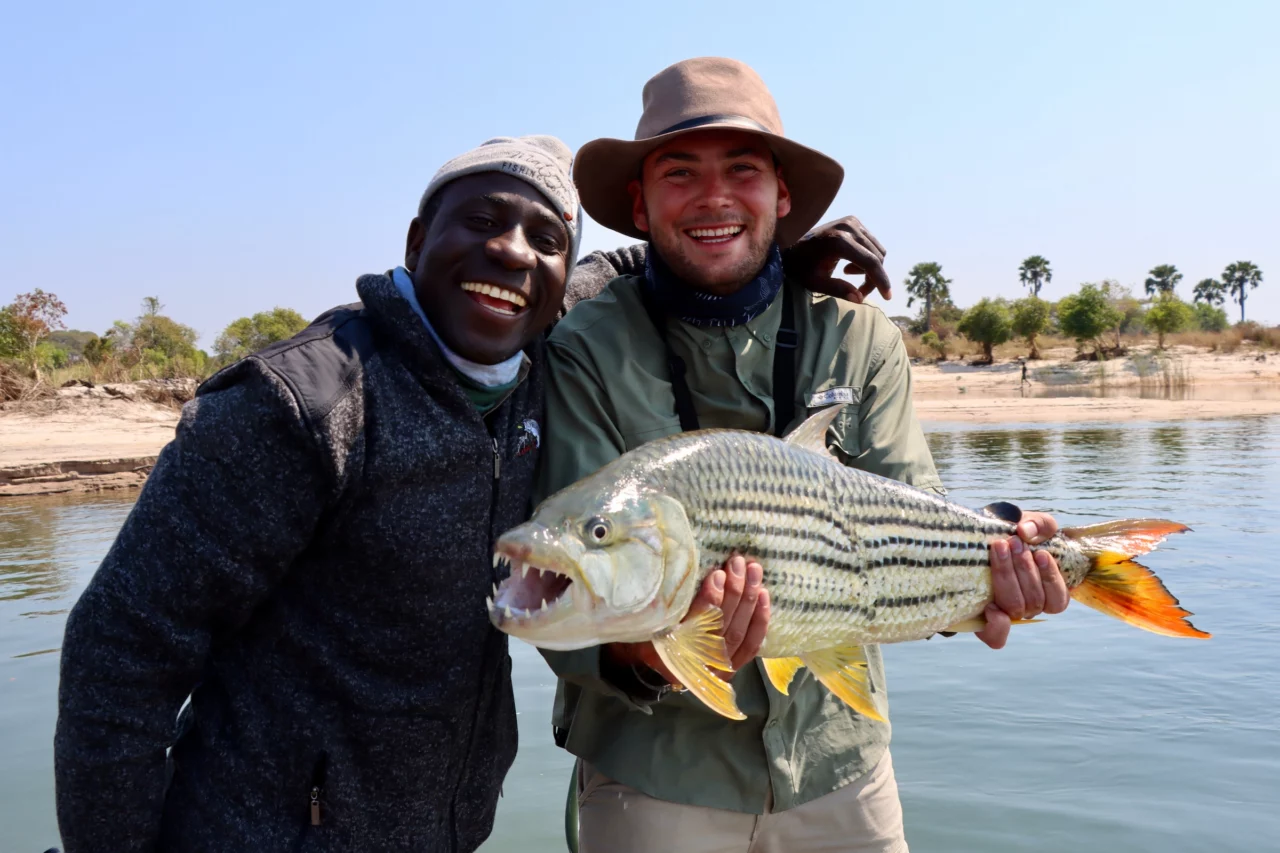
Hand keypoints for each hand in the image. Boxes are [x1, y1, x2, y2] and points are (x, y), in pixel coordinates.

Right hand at [606, 554, 770, 682]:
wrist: (650, 669)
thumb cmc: (647, 636)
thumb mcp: (646, 621)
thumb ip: (663, 604)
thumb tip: (678, 568)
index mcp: (672, 652)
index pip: (697, 625)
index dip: (710, 599)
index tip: (717, 574)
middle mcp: (697, 664)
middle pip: (723, 626)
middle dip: (734, 592)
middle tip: (739, 564)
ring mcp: (717, 668)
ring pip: (739, 632)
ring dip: (748, 599)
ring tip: (754, 572)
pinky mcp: (731, 666)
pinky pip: (751, 644)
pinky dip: (760, 620)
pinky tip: (764, 596)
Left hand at [781, 215, 891, 302]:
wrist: (790, 245)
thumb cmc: (800, 267)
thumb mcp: (815, 282)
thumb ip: (838, 290)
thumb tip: (859, 299)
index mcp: (839, 242)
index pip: (870, 262)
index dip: (881, 281)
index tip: (887, 297)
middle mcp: (849, 227)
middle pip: (877, 257)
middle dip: (873, 278)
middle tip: (859, 292)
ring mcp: (852, 221)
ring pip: (877, 250)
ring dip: (870, 268)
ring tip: (848, 274)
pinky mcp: (853, 221)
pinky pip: (871, 243)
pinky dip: (866, 257)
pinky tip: (848, 265)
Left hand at [978, 512, 1069, 649]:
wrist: (966, 544)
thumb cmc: (1003, 535)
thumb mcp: (1024, 524)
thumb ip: (1037, 524)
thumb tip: (1026, 531)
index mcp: (1044, 590)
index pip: (1058, 599)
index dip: (1051, 578)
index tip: (1039, 552)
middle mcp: (1027, 606)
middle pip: (1034, 601)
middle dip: (1023, 569)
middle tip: (1012, 543)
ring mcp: (1006, 615)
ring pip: (1016, 608)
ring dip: (1008, 577)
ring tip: (999, 548)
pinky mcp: (984, 625)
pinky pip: (997, 638)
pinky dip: (997, 625)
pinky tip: (990, 606)